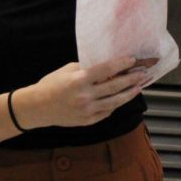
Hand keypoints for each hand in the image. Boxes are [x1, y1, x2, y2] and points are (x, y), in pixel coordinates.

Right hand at [20, 56, 151, 128]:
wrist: (38, 108)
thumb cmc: (51, 85)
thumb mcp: (67, 70)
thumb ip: (86, 69)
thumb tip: (106, 66)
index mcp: (79, 80)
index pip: (106, 70)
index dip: (122, 64)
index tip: (133, 60)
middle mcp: (85, 96)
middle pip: (115, 86)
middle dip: (132, 79)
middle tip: (143, 73)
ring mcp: (88, 110)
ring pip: (115, 102)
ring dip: (129, 93)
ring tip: (139, 86)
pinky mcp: (88, 120)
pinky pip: (106, 112)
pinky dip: (115, 104)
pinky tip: (122, 98)